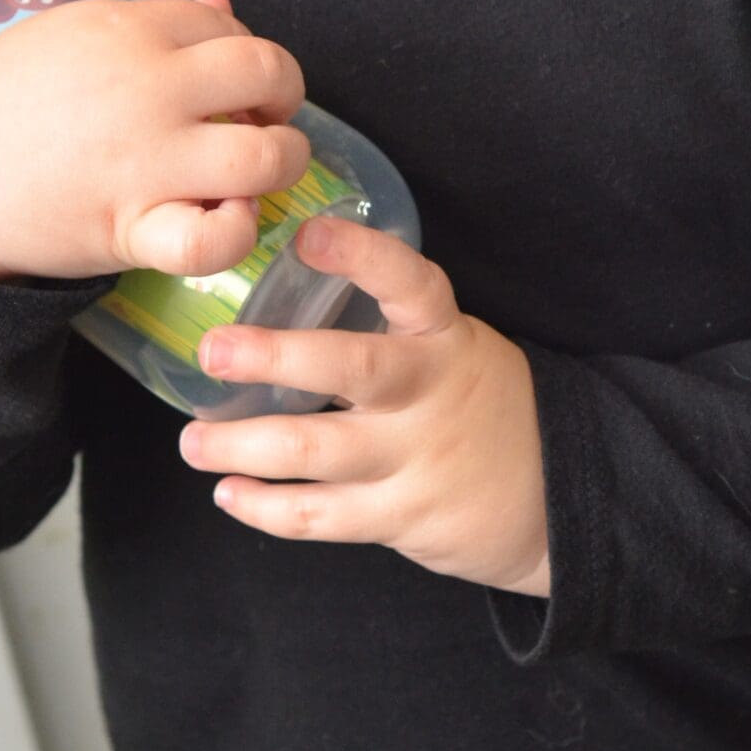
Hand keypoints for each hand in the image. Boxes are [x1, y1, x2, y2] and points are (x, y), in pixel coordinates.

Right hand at [0, 0, 310, 283]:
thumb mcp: (73, 36)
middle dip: (284, 97)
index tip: (231, 86)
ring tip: (258, 172)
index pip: (232, 28)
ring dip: (283, 163)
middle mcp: (146, 88)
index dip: (247, 56)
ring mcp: (144, 160)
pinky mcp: (132, 227)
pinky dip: (238, 232)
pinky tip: (228, 219)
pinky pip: (215, 240)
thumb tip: (224, 0)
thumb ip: (155, 22)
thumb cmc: (9, 100)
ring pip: (265, 157)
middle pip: (268, 73)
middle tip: (263, 121)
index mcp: (129, 30)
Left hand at [179, 215, 551, 597]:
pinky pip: (323, 516)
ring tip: (192, 443)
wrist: (558, 496)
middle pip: (354, 368)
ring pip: (318, 451)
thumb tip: (282, 286)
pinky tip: (230, 495)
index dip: (360, 256)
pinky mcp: (405, 516)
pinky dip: (268, 509)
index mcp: (445, 336)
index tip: (306, 234)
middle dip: (276, 357)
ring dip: (243, 447)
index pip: (410, 282)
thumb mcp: (455, 348)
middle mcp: (432, 391)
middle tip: (213, 351)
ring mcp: (419, 457)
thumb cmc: (477, 405)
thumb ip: (389, 326)